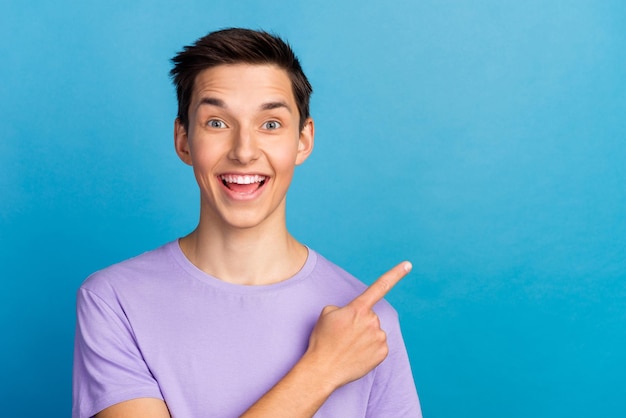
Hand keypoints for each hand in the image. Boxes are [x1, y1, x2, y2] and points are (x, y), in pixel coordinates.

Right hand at [304, 261, 411, 388]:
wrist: (323, 369)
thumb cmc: (322, 340)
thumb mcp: (327, 314)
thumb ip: (344, 308)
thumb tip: (355, 316)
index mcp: (358, 308)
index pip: (380, 286)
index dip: (396, 274)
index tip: (408, 265)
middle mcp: (372, 321)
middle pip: (370, 317)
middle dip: (360, 323)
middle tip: (344, 335)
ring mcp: (379, 337)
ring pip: (375, 332)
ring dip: (365, 337)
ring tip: (348, 347)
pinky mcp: (383, 353)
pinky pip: (379, 346)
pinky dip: (370, 350)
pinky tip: (357, 355)